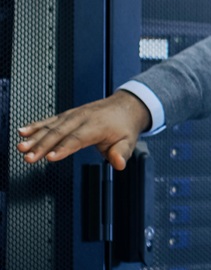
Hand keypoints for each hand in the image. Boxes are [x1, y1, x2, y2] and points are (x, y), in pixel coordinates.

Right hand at [15, 90, 150, 169]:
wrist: (125, 106)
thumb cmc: (124, 126)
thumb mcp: (129, 141)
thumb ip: (122, 153)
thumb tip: (118, 163)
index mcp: (97, 126)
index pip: (77, 139)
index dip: (63, 148)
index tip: (50, 157)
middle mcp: (82, 118)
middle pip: (59, 133)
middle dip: (42, 145)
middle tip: (29, 157)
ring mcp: (73, 115)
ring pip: (50, 126)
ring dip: (34, 137)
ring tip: (21, 147)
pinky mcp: (66, 115)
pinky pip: (49, 120)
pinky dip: (35, 126)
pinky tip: (22, 132)